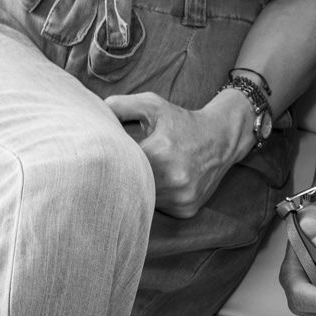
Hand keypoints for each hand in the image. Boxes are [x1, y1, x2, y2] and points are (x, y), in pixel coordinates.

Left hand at [104, 90, 242, 218]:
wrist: (222, 138)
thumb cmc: (183, 122)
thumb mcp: (153, 106)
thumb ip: (121, 106)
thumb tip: (94, 112)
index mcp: (160, 152)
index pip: (122, 166)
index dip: (112, 164)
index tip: (107, 160)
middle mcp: (174, 178)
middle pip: (131, 187)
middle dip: (123, 180)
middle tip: (118, 172)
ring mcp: (181, 197)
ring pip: (145, 201)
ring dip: (141, 191)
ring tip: (145, 175)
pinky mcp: (186, 209)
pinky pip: (161, 209)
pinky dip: (157, 199)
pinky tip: (164, 184)